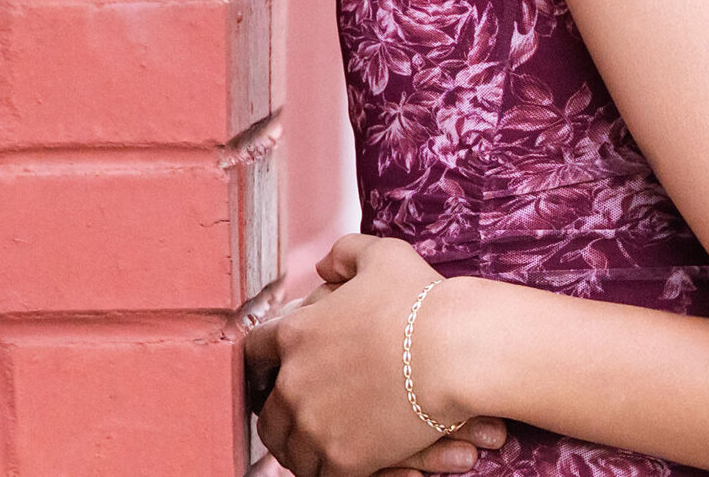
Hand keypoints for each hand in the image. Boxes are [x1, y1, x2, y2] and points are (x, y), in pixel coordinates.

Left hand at [241, 234, 509, 476]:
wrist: (454, 352)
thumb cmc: (421, 302)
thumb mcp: (383, 256)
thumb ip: (346, 253)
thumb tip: (324, 266)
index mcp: (295, 334)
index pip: (253, 353)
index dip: (264, 362)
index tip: (276, 370)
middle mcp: (294, 383)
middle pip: (267, 410)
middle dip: (280, 412)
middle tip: (303, 413)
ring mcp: (314, 425)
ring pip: (288, 447)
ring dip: (300, 444)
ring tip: (320, 440)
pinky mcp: (341, 459)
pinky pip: (317, 473)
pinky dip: (326, 467)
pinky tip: (342, 459)